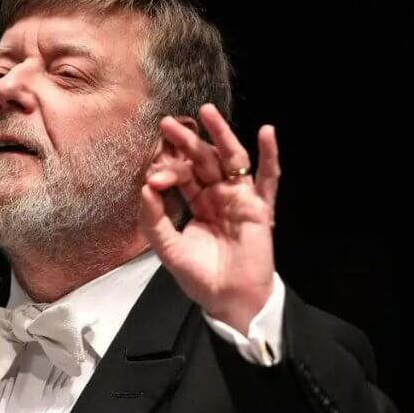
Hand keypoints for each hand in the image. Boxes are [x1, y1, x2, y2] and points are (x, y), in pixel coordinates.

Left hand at [139, 103, 280, 333]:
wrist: (230, 300)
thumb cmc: (201, 276)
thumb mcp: (169, 249)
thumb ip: (154, 220)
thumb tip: (144, 188)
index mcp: (197, 203)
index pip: (182, 176)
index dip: (168, 172)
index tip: (154, 177)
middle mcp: (218, 196)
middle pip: (203, 160)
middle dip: (187, 142)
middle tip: (168, 123)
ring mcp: (239, 199)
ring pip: (231, 160)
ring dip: (221, 134)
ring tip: (207, 112)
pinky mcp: (259, 208)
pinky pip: (268, 179)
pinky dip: (269, 156)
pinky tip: (266, 132)